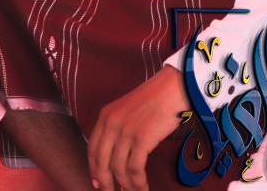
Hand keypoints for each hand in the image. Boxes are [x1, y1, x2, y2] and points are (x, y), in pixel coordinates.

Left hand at [88, 66, 186, 190]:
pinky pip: (134, 168)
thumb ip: (119, 128)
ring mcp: (125, 131)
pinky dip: (138, 182)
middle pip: (101, 161)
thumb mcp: (128, 111)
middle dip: (105, 182)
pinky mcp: (141, 138)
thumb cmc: (156, 100)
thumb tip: (117, 153)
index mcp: (105, 116)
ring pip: (118, 168)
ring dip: (126, 186)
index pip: (92, 148)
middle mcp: (110, 123)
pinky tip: (143, 188)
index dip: (94, 169)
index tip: (97, 183)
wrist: (174, 86)